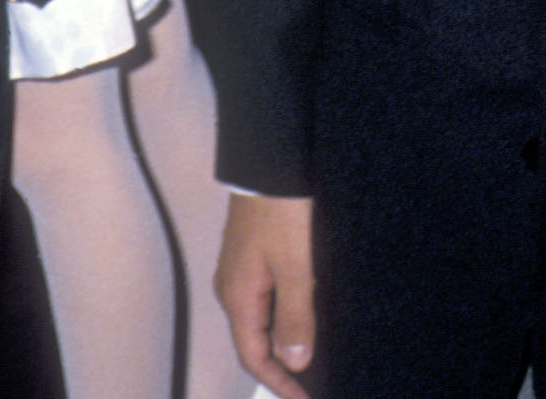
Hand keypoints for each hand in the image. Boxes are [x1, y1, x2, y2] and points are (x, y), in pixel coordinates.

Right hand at [215, 192, 315, 398]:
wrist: (267, 168)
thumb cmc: (279, 214)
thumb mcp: (295, 268)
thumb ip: (295, 316)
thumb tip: (295, 361)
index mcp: (238, 296)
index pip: (253, 356)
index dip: (278, 383)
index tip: (305, 397)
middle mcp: (232, 289)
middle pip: (253, 342)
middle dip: (280, 367)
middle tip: (312, 384)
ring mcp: (239, 274)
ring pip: (259, 322)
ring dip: (282, 343)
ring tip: (313, 356)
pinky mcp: (251, 260)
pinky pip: (263, 302)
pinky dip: (282, 319)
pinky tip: (303, 317)